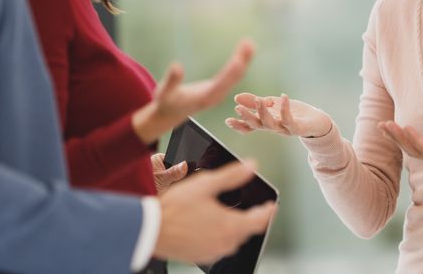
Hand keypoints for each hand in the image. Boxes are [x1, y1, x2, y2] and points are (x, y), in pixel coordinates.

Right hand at [132, 39, 255, 142]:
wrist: (170, 114)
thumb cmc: (166, 102)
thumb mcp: (164, 93)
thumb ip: (171, 81)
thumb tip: (176, 66)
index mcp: (205, 98)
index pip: (221, 84)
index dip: (230, 72)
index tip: (239, 60)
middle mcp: (216, 96)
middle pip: (233, 78)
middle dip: (242, 61)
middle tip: (249, 44)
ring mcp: (220, 93)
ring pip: (236, 76)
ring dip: (244, 59)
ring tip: (249, 43)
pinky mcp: (220, 88)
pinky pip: (234, 75)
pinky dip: (240, 62)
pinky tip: (244, 51)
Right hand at [153, 160, 275, 263]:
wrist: (151, 229)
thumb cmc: (176, 207)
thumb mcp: (206, 184)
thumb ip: (232, 176)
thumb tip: (252, 166)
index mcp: (231, 226)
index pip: (260, 220)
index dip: (268, 210)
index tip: (272, 204)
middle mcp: (225, 243)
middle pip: (247, 231)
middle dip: (252, 218)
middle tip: (254, 208)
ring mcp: (213, 253)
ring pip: (233, 240)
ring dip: (236, 228)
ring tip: (232, 215)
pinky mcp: (200, 257)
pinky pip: (218, 247)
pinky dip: (220, 236)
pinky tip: (212, 226)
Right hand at [227, 93, 331, 138]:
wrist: (316, 122)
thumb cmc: (293, 112)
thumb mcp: (272, 104)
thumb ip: (255, 101)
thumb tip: (236, 97)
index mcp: (266, 122)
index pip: (249, 126)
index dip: (238, 125)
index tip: (227, 120)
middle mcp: (273, 128)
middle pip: (257, 125)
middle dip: (247, 117)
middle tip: (238, 108)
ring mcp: (284, 129)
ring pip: (270, 124)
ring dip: (263, 113)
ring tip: (259, 100)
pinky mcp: (297, 127)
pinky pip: (289, 119)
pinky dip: (285, 108)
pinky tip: (282, 96)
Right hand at [379, 117, 422, 167]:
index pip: (420, 146)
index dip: (404, 136)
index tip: (390, 124)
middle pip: (414, 150)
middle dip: (396, 138)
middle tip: (380, 125)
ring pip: (417, 152)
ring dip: (401, 138)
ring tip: (387, 126)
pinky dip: (416, 141)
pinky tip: (406, 130)